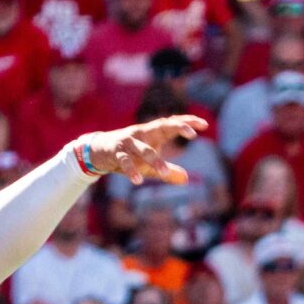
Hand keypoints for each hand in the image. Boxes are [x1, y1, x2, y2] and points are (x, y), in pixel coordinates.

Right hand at [73, 115, 207, 185]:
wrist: (99, 152)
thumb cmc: (129, 156)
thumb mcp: (149, 165)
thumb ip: (168, 171)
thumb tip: (186, 179)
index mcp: (152, 134)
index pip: (171, 124)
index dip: (187, 122)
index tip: (204, 125)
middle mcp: (142, 134)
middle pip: (161, 126)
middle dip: (177, 127)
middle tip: (192, 133)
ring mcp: (128, 141)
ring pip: (143, 149)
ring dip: (154, 160)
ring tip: (164, 172)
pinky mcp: (116, 152)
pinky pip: (125, 160)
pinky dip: (131, 170)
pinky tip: (138, 180)